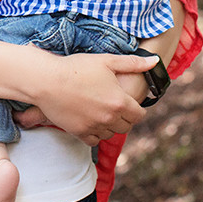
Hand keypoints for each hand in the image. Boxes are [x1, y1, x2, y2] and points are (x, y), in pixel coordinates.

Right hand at [29, 52, 154, 145]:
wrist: (46, 80)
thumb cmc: (76, 67)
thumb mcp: (105, 61)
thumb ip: (132, 63)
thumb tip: (156, 61)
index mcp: (120, 101)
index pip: (139, 115)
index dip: (135, 109)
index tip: (127, 103)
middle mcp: (110, 118)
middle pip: (126, 126)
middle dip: (123, 118)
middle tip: (112, 106)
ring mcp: (94, 126)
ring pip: (110, 134)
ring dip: (108, 126)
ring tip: (99, 112)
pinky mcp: (79, 132)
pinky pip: (94, 140)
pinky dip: (94, 133)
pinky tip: (88, 121)